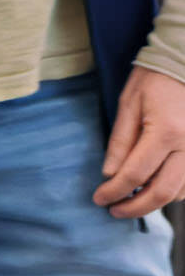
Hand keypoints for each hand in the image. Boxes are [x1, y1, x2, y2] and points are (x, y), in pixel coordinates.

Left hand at [95, 67, 184, 216]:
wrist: (183, 65)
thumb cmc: (153, 80)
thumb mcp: (128, 104)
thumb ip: (120, 142)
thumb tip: (110, 175)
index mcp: (166, 132)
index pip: (136, 174)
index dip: (115, 191)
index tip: (99, 198)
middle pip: (162, 193)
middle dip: (135, 207)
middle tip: (114, 210)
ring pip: (179, 193)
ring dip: (154, 203)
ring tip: (130, 201)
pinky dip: (171, 193)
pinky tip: (152, 188)